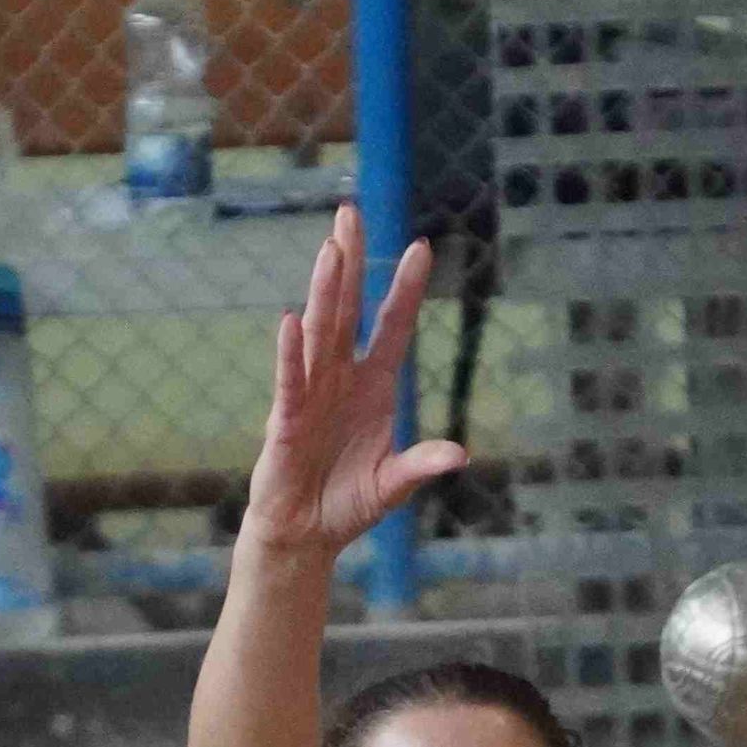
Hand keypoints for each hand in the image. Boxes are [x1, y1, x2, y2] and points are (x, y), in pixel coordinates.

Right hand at [244, 204, 468, 560]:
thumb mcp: (394, 485)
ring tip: (331, 248)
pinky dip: (291, 353)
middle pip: (348, 310)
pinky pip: (290, 381)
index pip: (391, 327)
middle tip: (351, 212)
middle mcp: (341, 379)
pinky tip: (292, 320)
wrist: (307, 534)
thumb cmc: (347, 502)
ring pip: (320, 332)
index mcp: (373, 386)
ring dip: (326, 291)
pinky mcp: (287, 420)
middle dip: (351, 262)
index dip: (405, 289)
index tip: (421, 247)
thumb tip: (459, 455)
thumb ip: (422, 465)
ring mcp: (312, 394)